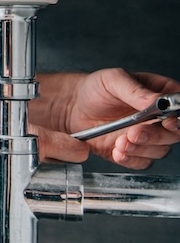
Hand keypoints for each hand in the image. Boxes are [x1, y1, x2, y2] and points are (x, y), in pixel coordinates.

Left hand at [56, 68, 179, 168]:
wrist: (74, 106)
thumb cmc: (96, 88)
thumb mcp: (113, 80)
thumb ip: (135, 91)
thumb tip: (157, 102)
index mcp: (160, 95)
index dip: (178, 117)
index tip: (168, 121)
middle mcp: (159, 118)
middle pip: (174, 133)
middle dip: (156, 135)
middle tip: (135, 132)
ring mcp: (147, 136)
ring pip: (159, 150)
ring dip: (141, 149)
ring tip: (120, 141)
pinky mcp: (134, 151)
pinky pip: (142, 162)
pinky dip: (131, 158)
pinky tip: (117, 151)